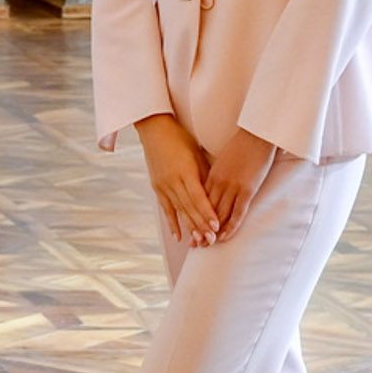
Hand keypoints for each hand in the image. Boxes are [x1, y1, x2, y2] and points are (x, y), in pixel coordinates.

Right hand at [136, 112, 216, 245]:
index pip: (199, 198)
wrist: (154, 129)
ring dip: (189, 227)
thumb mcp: (197, 154)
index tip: (217, 226)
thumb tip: (215, 195)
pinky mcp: (157, 187)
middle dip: (200, 226)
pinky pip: (166, 209)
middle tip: (211, 241)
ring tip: (198, 242)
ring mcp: (163, 185)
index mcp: (185, 172)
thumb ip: (205, 175)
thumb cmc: (180, 138)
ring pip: (178, 211)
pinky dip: (173, 223)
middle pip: (189, 208)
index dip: (207, 213)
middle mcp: (173, 181)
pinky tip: (178, 235)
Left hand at [201, 127, 278, 240]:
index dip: (193, 217)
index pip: (198, 201)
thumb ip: (217, 174)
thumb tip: (214, 185)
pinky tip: (224, 237)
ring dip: (212, 232)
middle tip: (194, 245)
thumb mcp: (223, 160)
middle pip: (206, 210)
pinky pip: (237, 212)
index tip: (188, 230)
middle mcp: (218, 183)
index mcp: (211, 175)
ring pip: (219, 214)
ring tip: (207, 246)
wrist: (257, 132)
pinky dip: (230, 226)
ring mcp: (232, 187)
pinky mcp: (246, 189)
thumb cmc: (243, 144)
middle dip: (199, 229)